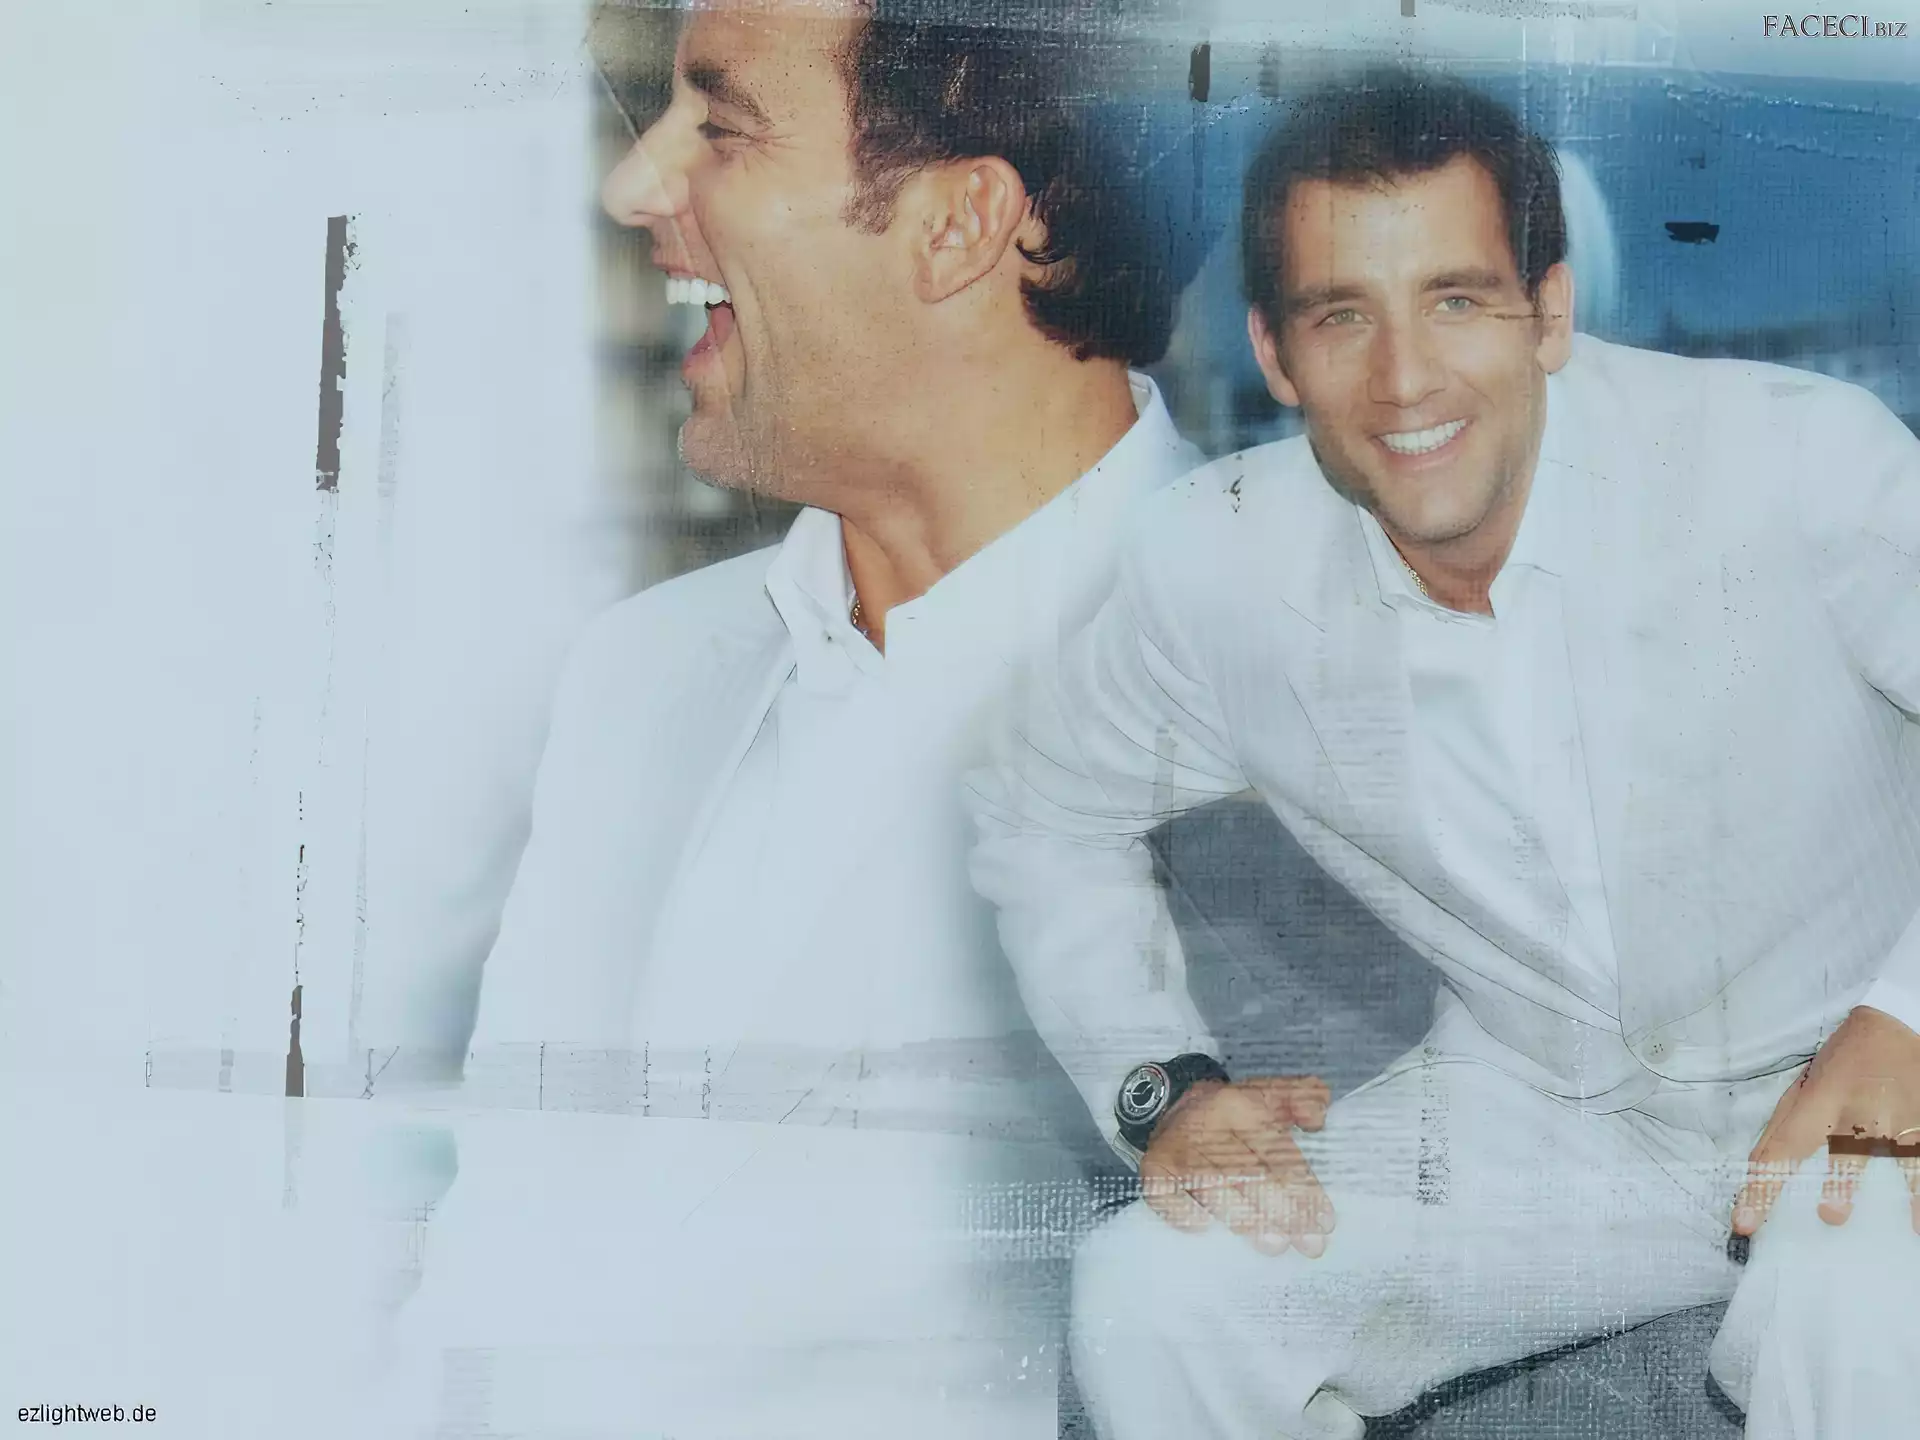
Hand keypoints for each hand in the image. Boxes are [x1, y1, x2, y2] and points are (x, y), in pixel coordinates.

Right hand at [1139, 1075, 1332, 1256]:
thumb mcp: (1271, 1095)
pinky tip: (1204, 1229)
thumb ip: (1304, 1098)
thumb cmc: (1235, 1114)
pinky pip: (1165, 1194)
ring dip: (1243, 1218)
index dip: (1304, 1188)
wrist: (1174, 1106)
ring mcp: (1175, 1147)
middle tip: (1307, 1245)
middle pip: (1248, 1173)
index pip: (1276, 1151)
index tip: (1325, 1222)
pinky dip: (1183, 1213)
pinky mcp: (1152, 1168)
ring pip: (1211, 1186)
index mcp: (1239, 1103)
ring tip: (1272, 1245)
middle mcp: (1205, 1124)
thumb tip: (1317, 1119)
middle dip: (1282, 1211)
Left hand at [1732, 1005, 1919, 1236]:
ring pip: (1891, 1157)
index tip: (1744, 1222)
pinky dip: (1919, 1193)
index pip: (1781, 1148)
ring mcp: (1894, 1119)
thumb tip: (1760, 1167)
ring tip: (1888, 1222)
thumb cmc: (1843, 1060)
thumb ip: (1788, 1123)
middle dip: (1837, 1184)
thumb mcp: (1806, 1084)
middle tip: (1830, 1216)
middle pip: (1842, 1152)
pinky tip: (1916, 1223)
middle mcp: (1856, 1111)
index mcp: (1817, 1100)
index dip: (1761, 1188)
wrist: (1896, 1024)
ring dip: (1888, 1189)